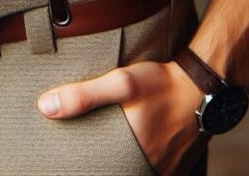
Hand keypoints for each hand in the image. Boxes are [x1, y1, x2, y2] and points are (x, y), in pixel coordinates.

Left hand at [38, 60, 206, 174]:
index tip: (70, 167)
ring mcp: (165, 169)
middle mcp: (150, 167)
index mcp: (132, 153)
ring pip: (136, 173)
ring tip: (105, 158)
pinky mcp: (174, 166)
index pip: (101, 172)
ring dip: (121, 168)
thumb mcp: (121, 82)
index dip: (86, 171)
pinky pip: (152, 173)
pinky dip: (138, 166)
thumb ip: (83, 96)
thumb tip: (45, 107)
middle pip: (119, 172)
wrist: (203, 84)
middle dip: (103, 168)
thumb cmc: (162, 83)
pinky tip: (128, 154)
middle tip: (84, 160)